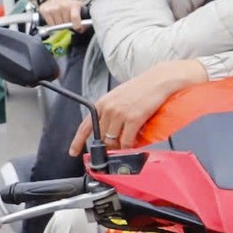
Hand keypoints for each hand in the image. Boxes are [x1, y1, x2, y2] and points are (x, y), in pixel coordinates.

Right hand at [39, 0, 85, 27]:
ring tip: (61, 19)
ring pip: (58, 25)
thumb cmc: (69, 4)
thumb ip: (83, 18)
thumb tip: (82, 30)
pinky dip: (53, 25)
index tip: (78, 29)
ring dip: (60, 26)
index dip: (77, 26)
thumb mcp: (78, 8)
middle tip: (68, 22)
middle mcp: (63, 6)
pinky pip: (50, 24)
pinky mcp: (45, 10)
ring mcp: (53, 8)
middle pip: (66, 24)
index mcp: (74, 5)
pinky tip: (55, 19)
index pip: (74, 17)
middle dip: (68, 26)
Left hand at [71, 59, 204, 153]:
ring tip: (126, 146)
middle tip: (115, 149)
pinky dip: (128, 146)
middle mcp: (108, 109)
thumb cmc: (142, 87)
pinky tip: (132, 146)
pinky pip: (126, 140)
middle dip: (107, 146)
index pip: (86, 126)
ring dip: (118, 147)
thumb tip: (110, 127)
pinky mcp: (133, 119)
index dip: (78, 141)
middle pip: (101, 137)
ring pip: (112, 140)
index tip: (74, 151)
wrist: (158, 81)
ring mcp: (120, 114)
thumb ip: (111, 111)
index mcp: (102, 103)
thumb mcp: (119, 97)